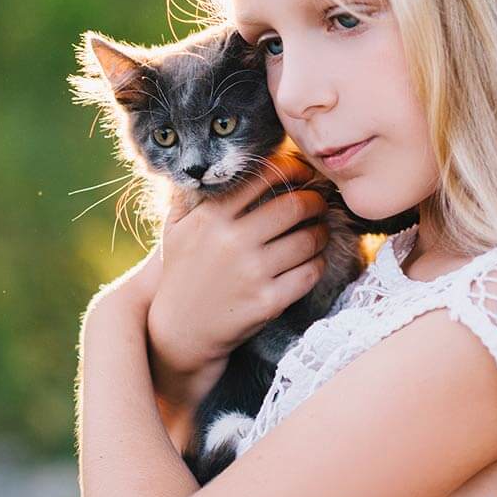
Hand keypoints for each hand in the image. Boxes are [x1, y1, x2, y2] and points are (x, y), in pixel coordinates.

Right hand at [147, 155, 329, 385]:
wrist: (180, 330)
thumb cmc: (181, 274)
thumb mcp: (175, 230)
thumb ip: (191, 196)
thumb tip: (215, 166)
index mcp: (212, 218)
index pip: (263, 177)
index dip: (292, 169)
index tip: (303, 173)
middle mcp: (233, 241)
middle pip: (294, 205)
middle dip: (315, 200)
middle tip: (319, 202)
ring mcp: (252, 273)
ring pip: (308, 239)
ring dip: (321, 231)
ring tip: (319, 230)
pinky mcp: (268, 301)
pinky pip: (310, 272)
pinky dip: (318, 262)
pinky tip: (313, 260)